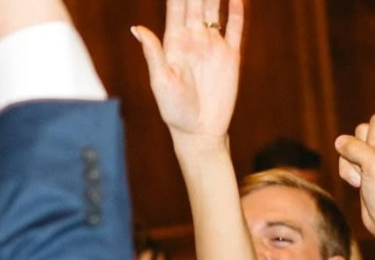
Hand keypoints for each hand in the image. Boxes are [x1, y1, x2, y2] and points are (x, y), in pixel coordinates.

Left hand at [132, 0, 243, 142]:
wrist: (199, 131)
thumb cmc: (174, 111)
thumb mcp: (160, 82)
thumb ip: (153, 54)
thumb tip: (137, 28)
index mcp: (174, 43)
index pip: (176, 7)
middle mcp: (193, 40)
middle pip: (196, 1)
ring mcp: (212, 45)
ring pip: (215, 8)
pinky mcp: (230, 56)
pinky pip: (235, 26)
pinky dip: (237, 9)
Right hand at [335, 113, 374, 241]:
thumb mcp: (373, 165)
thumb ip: (354, 147)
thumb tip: (340, 141)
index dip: (372, 141)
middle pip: (361, 132)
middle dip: (359, 154)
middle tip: (371, 171)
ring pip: (351, 147)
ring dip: (352, 165)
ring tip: (365, 180)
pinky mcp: (367, 166)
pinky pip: (347, 159)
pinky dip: (349, 172)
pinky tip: (360, 184)